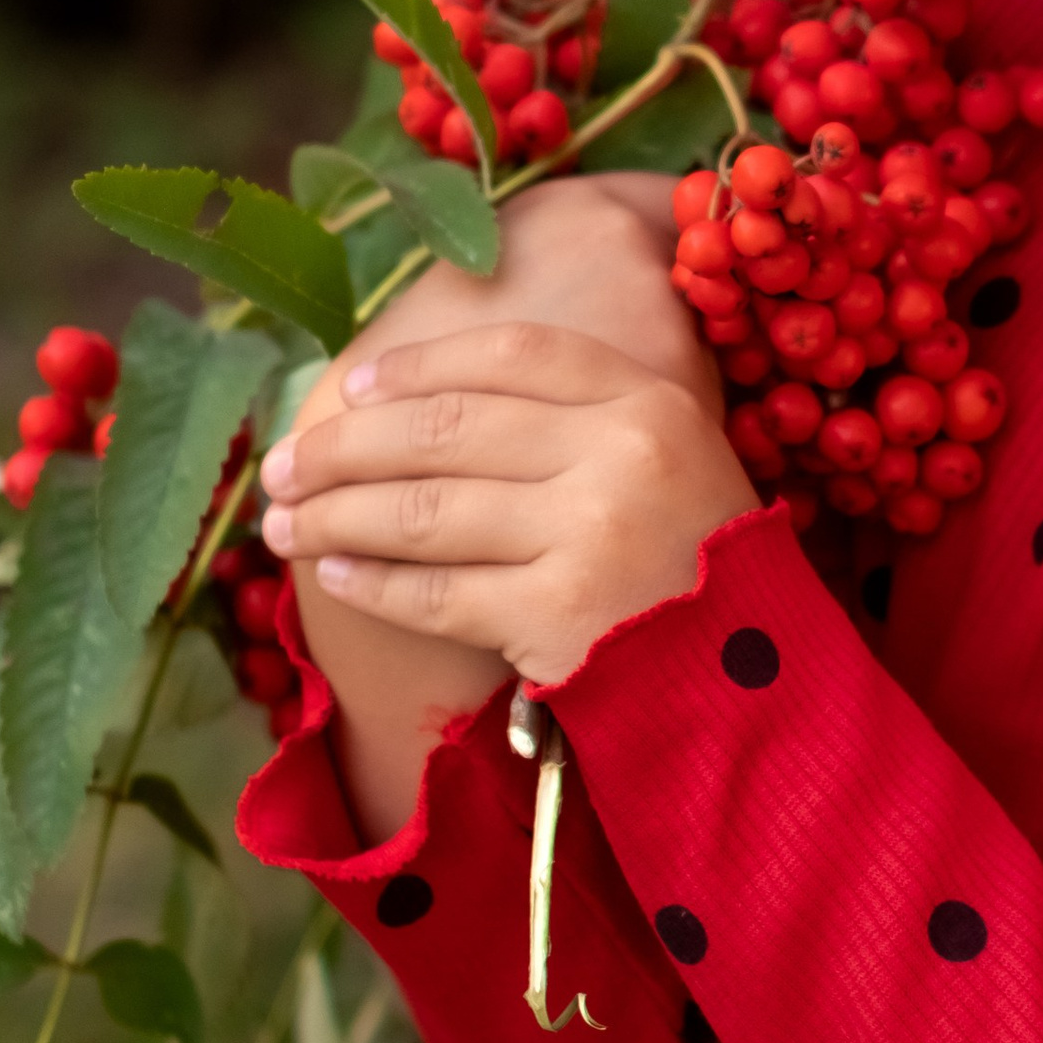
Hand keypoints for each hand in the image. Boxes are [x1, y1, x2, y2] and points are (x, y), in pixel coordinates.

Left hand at [261, 313, 757, 691]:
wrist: (759, 688)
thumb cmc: (701, 570)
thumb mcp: (674, 461)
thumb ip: (576, 421)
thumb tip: (413, 402)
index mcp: (649, 400)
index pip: (510, 354)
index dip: (417, 365)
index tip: (350, 387)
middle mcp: (622, 453)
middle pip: (446, 428)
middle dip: (344, 446)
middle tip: (282, 467)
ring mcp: (591, 533)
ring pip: (425, 509)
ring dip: (335, 515)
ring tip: (283, 525)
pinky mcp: (558, 615)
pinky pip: (436, 592)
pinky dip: (374, 584)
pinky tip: (337, 577)